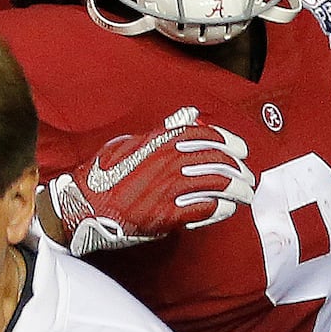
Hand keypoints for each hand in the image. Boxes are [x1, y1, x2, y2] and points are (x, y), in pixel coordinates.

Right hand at [43, 110, 252, 254]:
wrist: (82, 207)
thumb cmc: (101, 176)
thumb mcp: (128, 144)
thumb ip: (161, 132)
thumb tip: (186, 117)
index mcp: (159, 142)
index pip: (204, 135)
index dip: (228, 142)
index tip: (241, 149)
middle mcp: (167, 162)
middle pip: (217, 160)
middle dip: (238, 169)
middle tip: (248, 177)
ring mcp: (168, 188)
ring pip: (216, 184)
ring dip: (236, 189)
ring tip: (245, 194)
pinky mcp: (166, 215)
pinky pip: (204, 208)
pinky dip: (220, 208)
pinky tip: (227, 209)